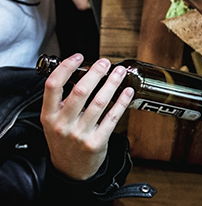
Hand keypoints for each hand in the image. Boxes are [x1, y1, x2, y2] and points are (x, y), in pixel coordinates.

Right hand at [40, 55, 134, 179]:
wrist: (70, 169)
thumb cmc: (64, 140)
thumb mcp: (53, 122)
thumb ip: (61, 102)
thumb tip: (81, 73)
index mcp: (48, 116)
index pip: (53, 86)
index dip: (66, 68)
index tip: (78, 57)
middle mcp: (63, 124)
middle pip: (80, 91)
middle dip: (95, 73)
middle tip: (105, 63)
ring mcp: (80, 134)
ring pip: (99, 102)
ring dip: (112, 84)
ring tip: (119, 73)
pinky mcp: (97, 142)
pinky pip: (113, 117)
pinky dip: (122, 102)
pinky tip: (127, 92)